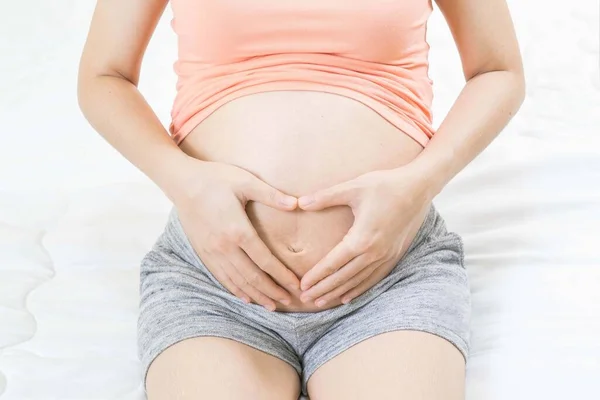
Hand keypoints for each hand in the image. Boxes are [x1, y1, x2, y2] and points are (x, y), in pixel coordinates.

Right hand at [172, 159, 300, 310]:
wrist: (182, 182)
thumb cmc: (216, 178)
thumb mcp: (245, 181)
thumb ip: (271, 195)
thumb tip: (296, 204)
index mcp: (238, 230)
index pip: (265, 260)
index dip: (282, 275)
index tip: (296, 285)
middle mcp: (224, 246)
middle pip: (252, 277)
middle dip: (272, 291)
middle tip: (289, 301)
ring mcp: (212, 252)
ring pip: (237, 281)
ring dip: (256, 295)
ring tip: (271, 305)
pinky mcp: (203, 252)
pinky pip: (222, 277)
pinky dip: (235, 290)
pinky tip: (246, 297)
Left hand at [297, 165, 432, 306]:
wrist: (418, 188)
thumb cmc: (384, 185)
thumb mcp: (353, 187)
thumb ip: (325, 197)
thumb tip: (300, 202)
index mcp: (361, 238)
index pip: (333, 263)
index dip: (316, 276)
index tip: (303, 286)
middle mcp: (374, 253)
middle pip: (343, 277)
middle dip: (323, 289)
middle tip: (306, 299)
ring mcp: (386, 256)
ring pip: (358, 281)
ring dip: (338, 292)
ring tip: (322, 302)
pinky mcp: (394, 255)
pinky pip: (374, 278)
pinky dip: (360, 289)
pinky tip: (348, 297)